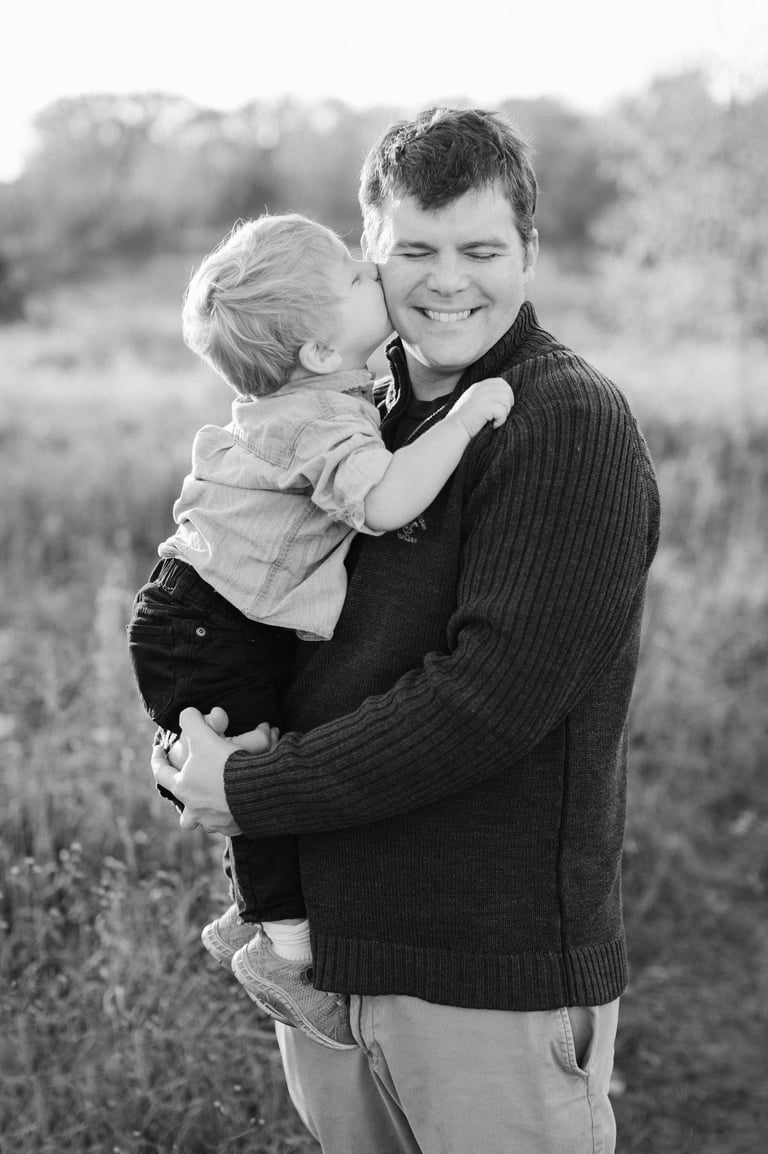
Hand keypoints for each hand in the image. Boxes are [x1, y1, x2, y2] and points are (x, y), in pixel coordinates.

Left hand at [151, 707, 277, 834]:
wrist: (257, 788)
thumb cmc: (225, 764)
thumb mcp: (204, 735)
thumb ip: (190, 720)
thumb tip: (187, 714)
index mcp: (183, 787)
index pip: (161, 773)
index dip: (157, 758)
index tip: (158, 749)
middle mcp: (195, 810)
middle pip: (184, 811)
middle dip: (186, 802)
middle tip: (192, 791)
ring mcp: (214, 822)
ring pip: (204, 821)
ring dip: (207, 812)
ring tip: (216, 802)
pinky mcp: (234, 826)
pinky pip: (227, 823)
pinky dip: (230, 815)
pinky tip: (239, 805)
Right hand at [447, 377, 513, 435]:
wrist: (454, 429)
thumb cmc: (465, 420)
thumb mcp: (474, 402)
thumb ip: (487, 396)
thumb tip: (505, 398)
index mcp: (479, 386)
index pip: (501, 383)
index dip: (506, 394)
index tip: (502, 406)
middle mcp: (481, 388)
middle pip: (506, 391)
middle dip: (506, 404)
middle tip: (499, 415)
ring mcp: (483, 397)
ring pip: (506, 401)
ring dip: (504, 413)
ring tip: (494, 420)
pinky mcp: (485, 407)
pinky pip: (502, 412)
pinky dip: (500, 421)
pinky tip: (492, 425)